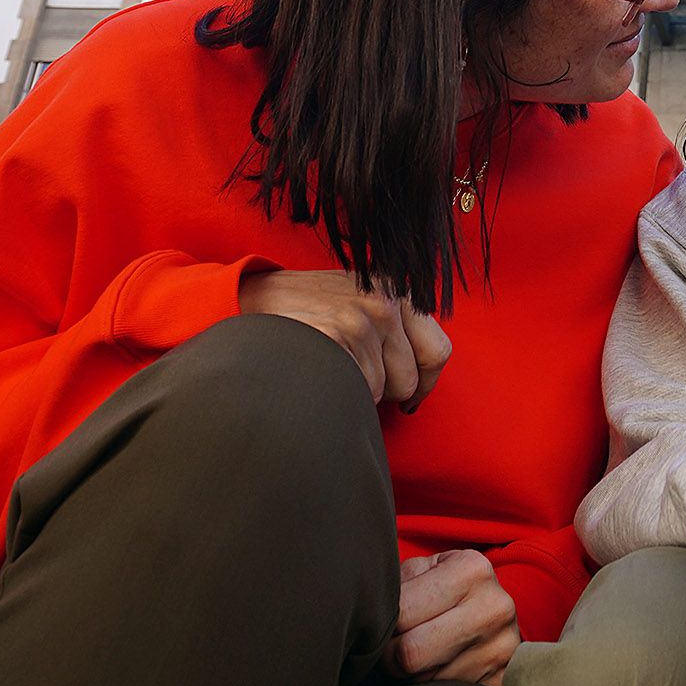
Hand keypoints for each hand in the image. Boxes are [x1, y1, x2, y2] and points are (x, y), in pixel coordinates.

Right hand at [239, 269, 448, 410]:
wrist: (247, 301)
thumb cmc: (304, 308)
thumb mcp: (356, 298)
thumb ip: (392, 324)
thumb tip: (423, 373)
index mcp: (394, 289)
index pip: (438, 351)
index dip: (424, 382)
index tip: (409, 396)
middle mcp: (384, 302)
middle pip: (409, 380)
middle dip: (385, 391)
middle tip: (353, 375)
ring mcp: (360, 320)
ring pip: (379, 391)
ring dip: (356, 390)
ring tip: (328, 365)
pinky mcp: (335, 339)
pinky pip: (355, 392)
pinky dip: (338, 393)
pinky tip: (318, 372)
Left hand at [386, 549, 519, 685]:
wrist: (493, 612)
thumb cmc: (444, 590)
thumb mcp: (423, 572)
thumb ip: (395, 587)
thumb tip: (362, 615)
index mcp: (471, 569)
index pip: (401, 615)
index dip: (383, 626)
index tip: (387, 625)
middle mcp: (494, 607)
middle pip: (410, 655)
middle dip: (391, 656)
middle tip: (394, 647)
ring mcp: (502, 648)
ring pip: (425, 682)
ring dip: (412, 675)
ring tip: (421, 656)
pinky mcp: (502, 681)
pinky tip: (439, 670)